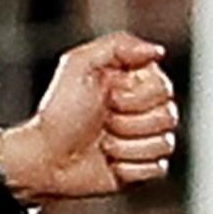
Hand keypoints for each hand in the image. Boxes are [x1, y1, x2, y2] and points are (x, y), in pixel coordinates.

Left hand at [0, 33, 178, 208]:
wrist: (43, 158)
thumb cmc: (58, 113)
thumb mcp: (79, 64)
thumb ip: (119, 45)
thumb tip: (157, 51)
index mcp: (135, 84)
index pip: (164, 90)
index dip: (136, 98)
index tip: (109, 98)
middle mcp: (143, 111)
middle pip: (168, 117)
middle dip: (128, 123)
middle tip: (102, 123)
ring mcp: (143, 140)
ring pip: (164, 144)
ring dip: (126, 146)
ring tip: (102, 144)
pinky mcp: (140, 168)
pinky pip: (156, 168)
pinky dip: (129, 168)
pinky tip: (109, 163)